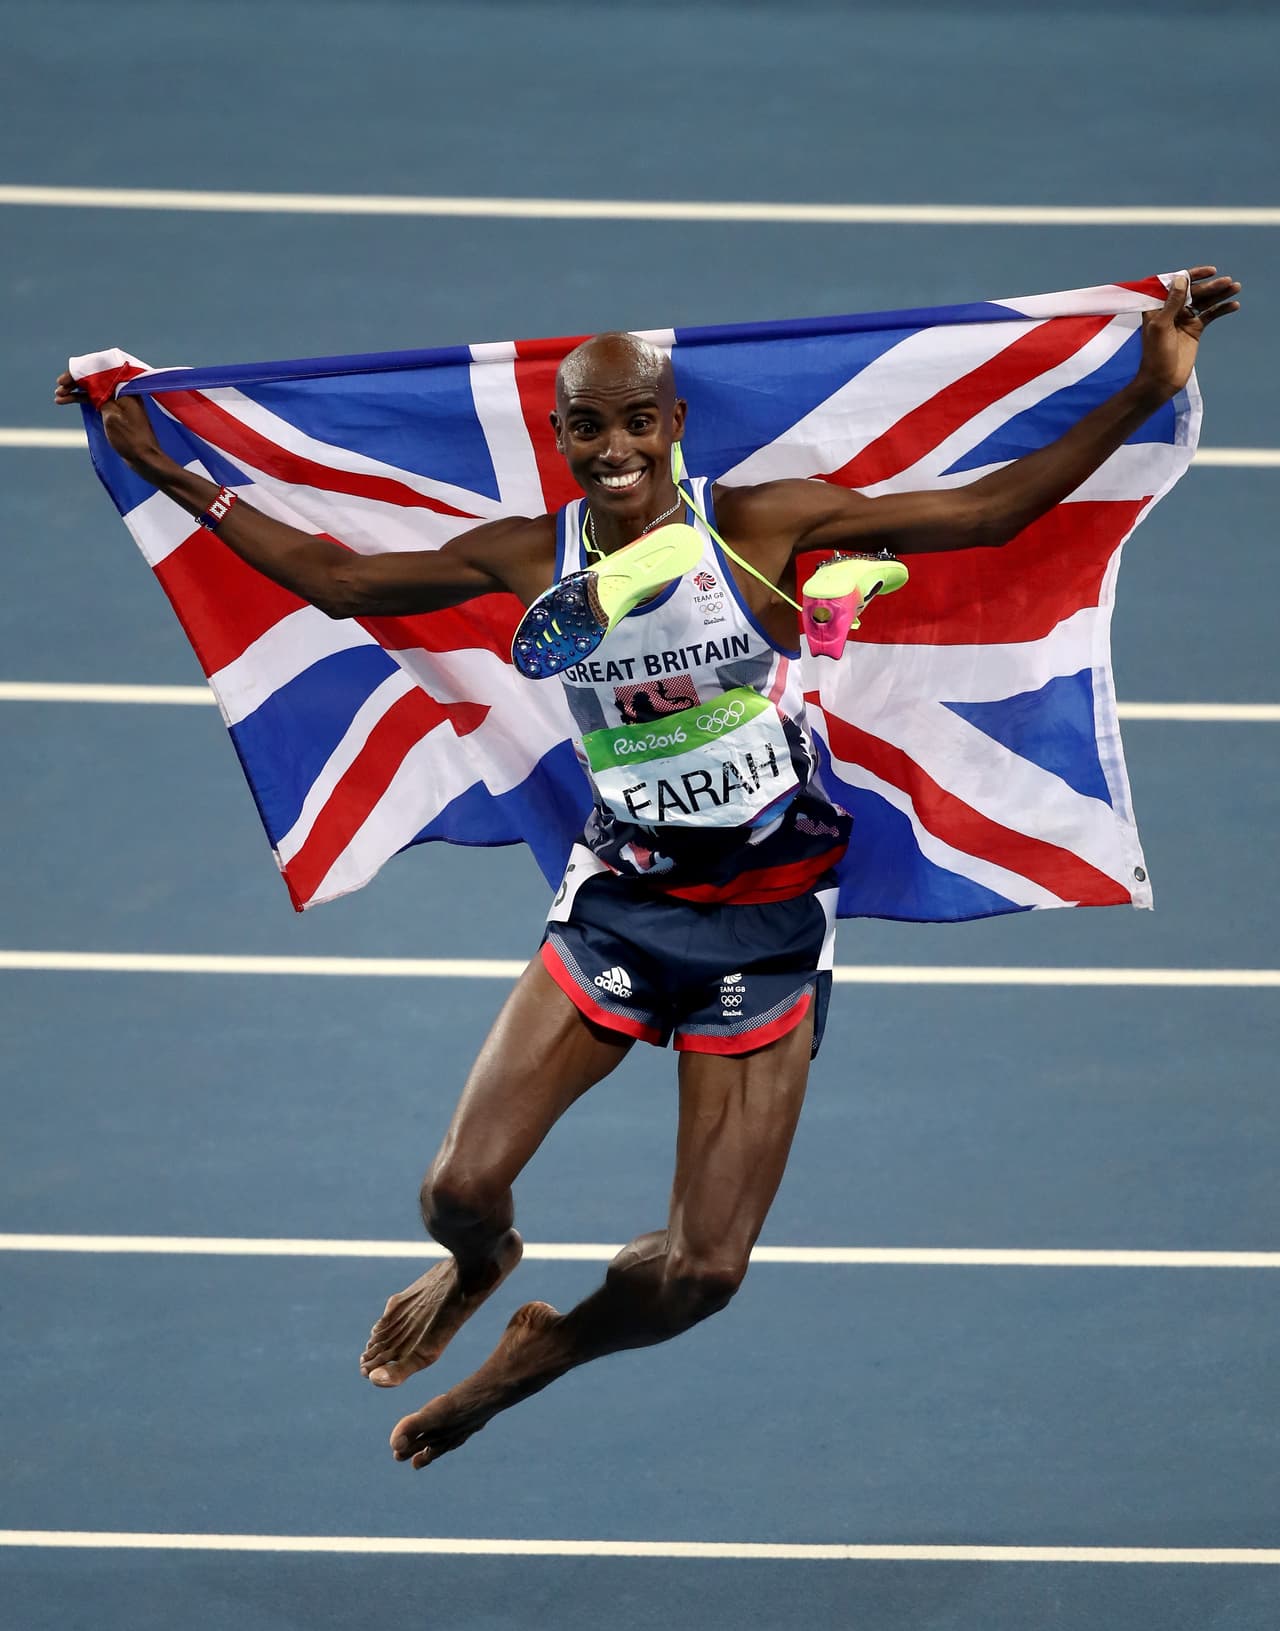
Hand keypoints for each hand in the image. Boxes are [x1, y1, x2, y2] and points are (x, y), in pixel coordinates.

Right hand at [54, 369, 164, 472]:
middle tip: (58, 388)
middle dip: (75, 382)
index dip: (78, 374)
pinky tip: (66, 401)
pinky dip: (82, 400)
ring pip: (93, 390)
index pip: (98, 373)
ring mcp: (119, 401)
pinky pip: (96, 399)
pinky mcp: (115, 411)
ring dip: (76, 391)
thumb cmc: (130, 438)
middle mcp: (123, 391)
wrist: (143, 458)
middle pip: (95, 379)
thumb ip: (101, 396)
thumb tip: (90, 381)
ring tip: (58, 396)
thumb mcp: (112, 415)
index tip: (62, 381)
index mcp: (126, 388)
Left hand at [1136, 265, 1240, 400]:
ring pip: (1204, 301)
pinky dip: (1221, 309)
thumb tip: (1181, 279)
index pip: (1175, 284)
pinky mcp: (1195, 329)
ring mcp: (1184, 319)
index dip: (1191, 275)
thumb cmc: (1156, 354)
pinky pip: (1210, 314)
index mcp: (1158, 306)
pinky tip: (1234, 305)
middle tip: (1227, 281)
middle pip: (1193, 292)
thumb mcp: (1162, 325)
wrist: (1162, 380)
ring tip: (1235, 287)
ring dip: (1220, 294)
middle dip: (1210, 286)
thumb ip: (1172, 302)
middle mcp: (1171, 310)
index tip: (1209, 271)